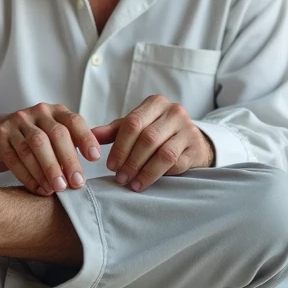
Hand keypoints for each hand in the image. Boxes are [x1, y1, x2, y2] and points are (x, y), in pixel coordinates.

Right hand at [0, 103, 100, 194]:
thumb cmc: (30, 140)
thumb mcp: (52, 134)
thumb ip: (72, 142)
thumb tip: (98, 157)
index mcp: (53, 111)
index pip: (73, 121)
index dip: (86, 138)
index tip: (95, 158)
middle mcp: (34, 113)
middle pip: (54, 135)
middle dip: (67, 160)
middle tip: (76, 183)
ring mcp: (15, 123)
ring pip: (33, 147)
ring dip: (47, 170)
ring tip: (57, 188)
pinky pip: (14, 158)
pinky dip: (28, 176)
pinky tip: (39, 189)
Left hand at [92, 95, 214, 191]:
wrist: (190, 141)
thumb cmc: (157, 132)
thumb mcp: (136, 127)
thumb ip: (114, 130)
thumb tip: (91, 135)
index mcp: (155, 103)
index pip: (133, 123)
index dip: (120, 146)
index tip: (110, 166)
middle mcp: (174, 112)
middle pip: (148, 138)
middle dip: (131, 161)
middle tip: (120, 178)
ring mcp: (188, 129)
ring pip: (164, 153)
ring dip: (145, 171)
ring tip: (132, 184)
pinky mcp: (196, 148)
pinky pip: (177, 163)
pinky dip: (160, 175)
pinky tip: (147, 182)